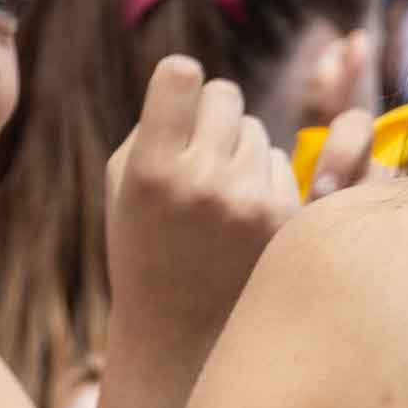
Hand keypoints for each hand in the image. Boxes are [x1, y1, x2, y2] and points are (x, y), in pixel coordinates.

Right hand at [99, 52, 292, 359]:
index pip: (181, 75)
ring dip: (237, 150)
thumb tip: (195, 79)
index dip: (177, 82)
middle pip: (224, 94)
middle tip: (194, 150)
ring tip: (212, 198)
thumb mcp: (122, 187)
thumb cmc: (143, 247)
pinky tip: (238, 221)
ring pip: (255, 130)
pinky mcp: (285, 220)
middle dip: (211, 114)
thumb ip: (154, 125)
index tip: (174, 99)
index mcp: (151, 171)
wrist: (180, 333)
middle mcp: (202, 183)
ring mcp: (250, 203)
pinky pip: (279, 164)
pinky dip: (260, 181)